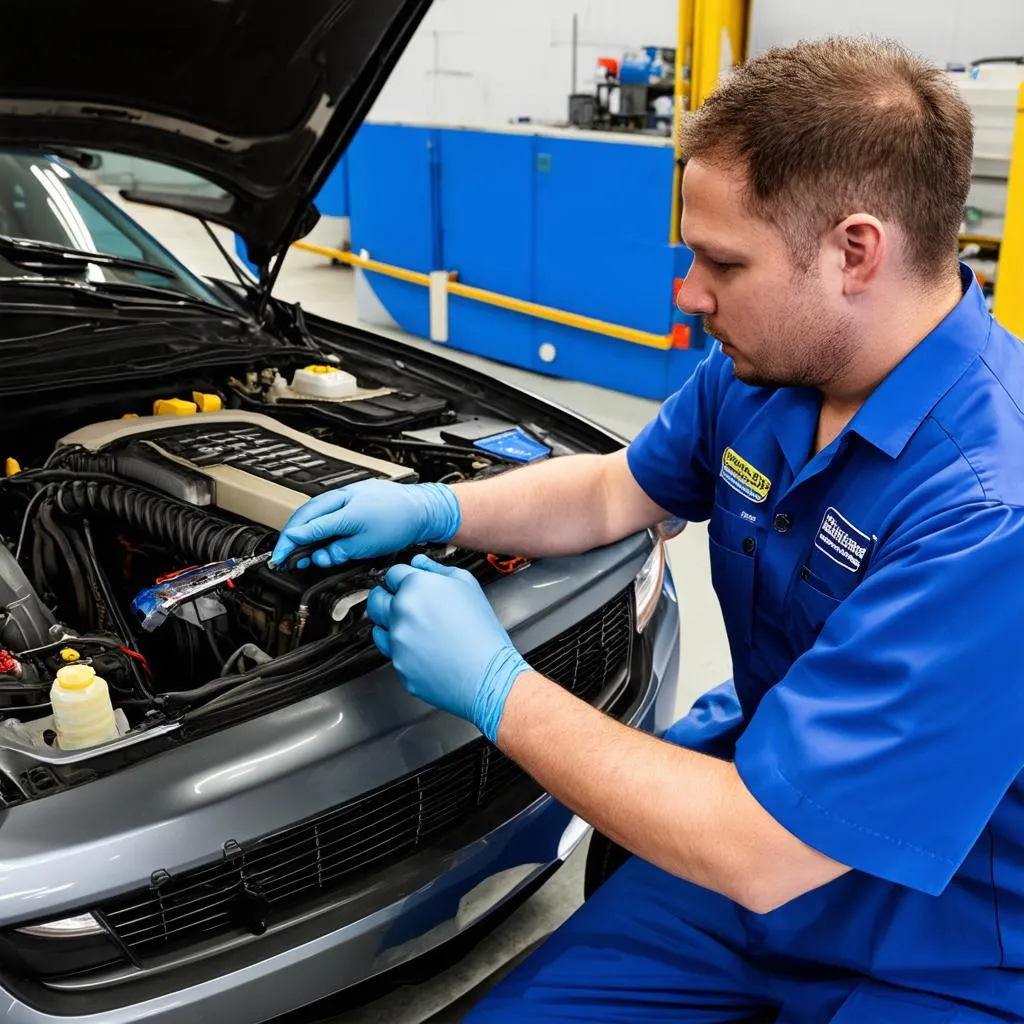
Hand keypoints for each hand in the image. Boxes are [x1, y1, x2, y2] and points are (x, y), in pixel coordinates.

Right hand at [271, 480, 460, 568]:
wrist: (422, 507)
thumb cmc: (401, 523)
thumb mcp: (367, 546)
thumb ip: (339, 551)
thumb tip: (319, 557)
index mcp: (344, 511)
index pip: (308, 528)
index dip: (291, 545)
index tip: (281, 557)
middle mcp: (342, 497)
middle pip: (305, 515)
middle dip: (291, 535)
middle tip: (285, 553)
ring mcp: (348, 492)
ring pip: (314, 508)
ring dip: (303, 527)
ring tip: (301, 546)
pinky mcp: (354, 493)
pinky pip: (328, 505)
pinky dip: (318, 519)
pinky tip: (319, 530)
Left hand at [366, 554, 529, 741]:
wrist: (487, 674)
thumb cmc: (481, 631)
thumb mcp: (467, 585)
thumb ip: (436, 568)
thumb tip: (418, 562)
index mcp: (416, 587)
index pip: (392, 574)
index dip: (402, 578)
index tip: (408, 584)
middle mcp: (401, 612)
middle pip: (375, 599)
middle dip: (386, 598)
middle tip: (402, 603)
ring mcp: (397, 640)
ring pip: (379, 626)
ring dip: (391, 624)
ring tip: (418, 629)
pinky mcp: (398, 664)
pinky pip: (391, 652)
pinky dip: (401, 648)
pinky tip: (422, 647)